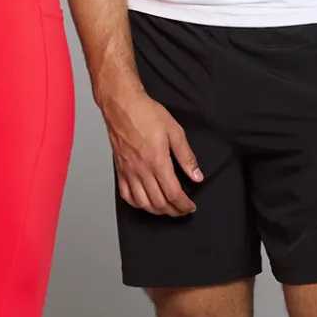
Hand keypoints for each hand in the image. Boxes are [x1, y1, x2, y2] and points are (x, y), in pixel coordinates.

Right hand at [102, 86, 202, 215]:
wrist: (122, 105)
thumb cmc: (146, 114)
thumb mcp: (175, 131)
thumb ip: (186, 157)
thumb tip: (196, 176)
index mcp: (158, 162)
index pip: (173, 194)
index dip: (184, 205)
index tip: (190, 207)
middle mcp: (142, 171)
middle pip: (159, 203)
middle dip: (173, 211)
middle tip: (182, 210)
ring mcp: (129, 172)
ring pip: (142, 203)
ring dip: (156, 211)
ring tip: (166, 209)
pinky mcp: (120, 170)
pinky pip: (126, 194)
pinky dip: (137, 204)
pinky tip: (144, 203)